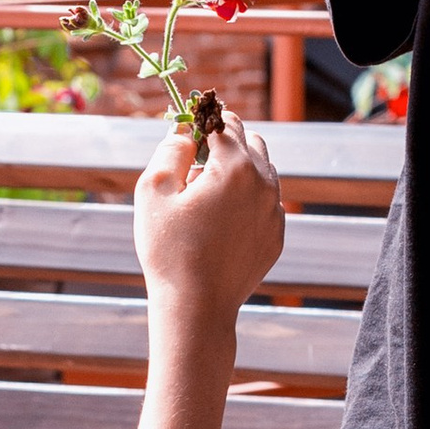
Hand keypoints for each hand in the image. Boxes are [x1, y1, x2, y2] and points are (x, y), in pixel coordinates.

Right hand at [133, 112, 282, 350]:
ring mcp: (274, 211)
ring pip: (263, 172)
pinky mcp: (276, 235)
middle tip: (195, 163)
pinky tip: (221, 222)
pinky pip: (265, 203)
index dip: (203, 122)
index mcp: (236, 167)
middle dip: (225, 143)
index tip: (188, 130)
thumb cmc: (169, 249)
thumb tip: (184, 131)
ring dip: (239, 170)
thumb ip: (170, 150)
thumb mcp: (153, 191)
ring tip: (207, 194)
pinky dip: (247, 201)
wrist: (196, 306)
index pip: (225, 123)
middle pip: (251, 141)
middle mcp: (264, 184)